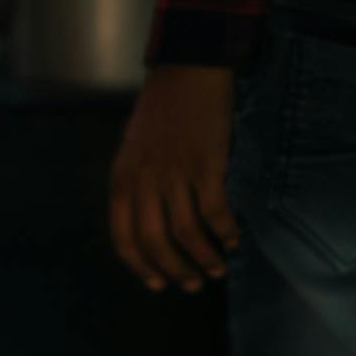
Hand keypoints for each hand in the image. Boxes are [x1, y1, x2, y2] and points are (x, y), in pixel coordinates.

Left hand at [106, 61, 239, 292]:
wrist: (187, 70)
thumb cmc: (161, 111)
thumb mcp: (133, 150)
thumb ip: (136, 185)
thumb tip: (148, 224)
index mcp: (122, 179)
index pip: (123, 237)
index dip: (140, 266)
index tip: (156, 284)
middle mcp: (144, 181)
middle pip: (155, 241)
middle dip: (174, 269)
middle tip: (191, 284)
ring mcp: (175, 174)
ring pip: (187, 232)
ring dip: (203, 257)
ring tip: (215, 269)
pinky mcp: (207, 165)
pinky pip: (215, 211)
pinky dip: (225, 231)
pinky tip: (233, 239)